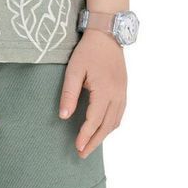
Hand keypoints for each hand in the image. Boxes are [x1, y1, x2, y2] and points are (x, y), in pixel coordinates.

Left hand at [59, 29, 126, 158]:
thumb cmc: (88, 51)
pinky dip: (111, 125)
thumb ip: (69, 94)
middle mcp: (117, 95)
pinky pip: (120, 113)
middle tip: (83, 154)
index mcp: (105, 91)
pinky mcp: (124, 89)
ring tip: (91, 145)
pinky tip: (102, 128)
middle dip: (95, 141)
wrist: (107, 34)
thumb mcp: (74, 70)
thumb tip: (63, 116)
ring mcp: (123, 92)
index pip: (94, 120)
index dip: (85, 136)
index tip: (77, 148)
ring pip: (115, 121)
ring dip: (104, 135)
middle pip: (107, 126)